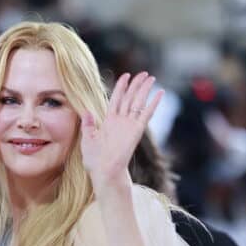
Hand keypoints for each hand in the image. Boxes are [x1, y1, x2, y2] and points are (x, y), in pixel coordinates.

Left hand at [81, 72, 162, 196]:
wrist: (104, 172)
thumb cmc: (95, 161)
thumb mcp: (87, 140)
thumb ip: (88, 126)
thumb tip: (86, 112)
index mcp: (108, 121)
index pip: (116, 99)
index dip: (121, 87)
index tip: (126, 75)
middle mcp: (120, 121)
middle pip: (130, 97)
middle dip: (136, 84)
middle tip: (144, 73)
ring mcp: (129, 125)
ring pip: (138, 102)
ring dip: (145, 89)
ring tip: (151, 77)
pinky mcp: (137, 130)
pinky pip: (146, 113)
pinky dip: (153, 103)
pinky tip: (160, 93)